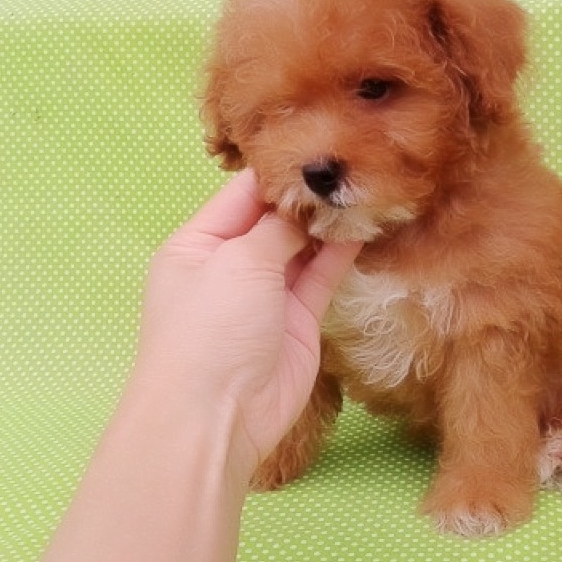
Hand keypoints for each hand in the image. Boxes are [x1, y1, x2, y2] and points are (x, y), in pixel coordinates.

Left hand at [135, 170, 360, 479]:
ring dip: (327, 223)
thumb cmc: (210, 328)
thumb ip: (275, 226)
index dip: (278, 171)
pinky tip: (363, 226)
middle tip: (351, 164)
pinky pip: (321, 276)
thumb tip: (303, 202)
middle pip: (274, 218)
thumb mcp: (237, 262)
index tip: (318, 146)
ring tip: (363, 189)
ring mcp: (266, 294)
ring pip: (302, 247)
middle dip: (307, 196)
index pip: (241, 194)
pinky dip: (340, 253)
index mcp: (198, 245)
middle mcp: (230, 265)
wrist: (219, 415)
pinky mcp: (299, 319)